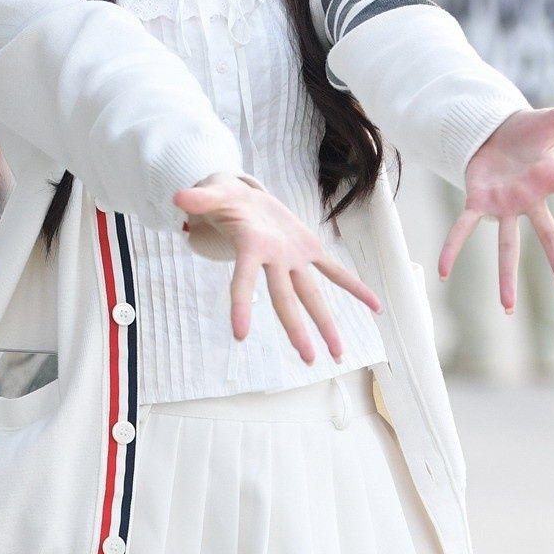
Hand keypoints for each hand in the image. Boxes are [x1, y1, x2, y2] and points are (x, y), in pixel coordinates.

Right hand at [172, 171, 382, 366]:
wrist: (241, 199)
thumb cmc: (222, 199)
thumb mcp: (212, 195)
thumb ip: (199, 198)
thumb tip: (178, 197)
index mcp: (249, 248)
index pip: (241, 281)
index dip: (240, 305)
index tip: (239, 335)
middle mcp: (273, 261)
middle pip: (285, 300)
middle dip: (296, 328)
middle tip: (308, 359)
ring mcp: (292, 259)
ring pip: (312, 295)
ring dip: (325, 323)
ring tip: (338, 353)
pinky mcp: (308, 249)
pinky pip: (335, 271)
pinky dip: (355, 286)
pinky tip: (376, 306)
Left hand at [439, 93, 553, 309]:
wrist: (494, 130)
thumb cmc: (530, 130)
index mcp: (553, 180)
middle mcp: (531, 200)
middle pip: (549, 238)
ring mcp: (505, 206)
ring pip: (509, 245)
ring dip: (506, 277)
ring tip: (507, 309)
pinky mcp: (479, 201)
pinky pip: (464, 227)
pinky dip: (452, 247)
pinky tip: (441, 271)